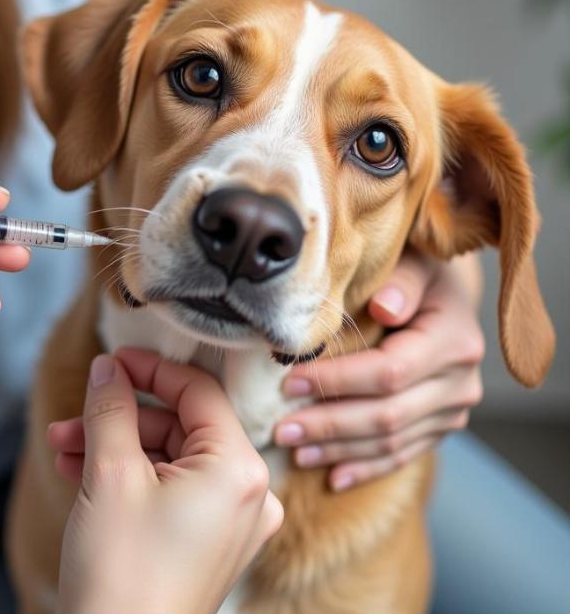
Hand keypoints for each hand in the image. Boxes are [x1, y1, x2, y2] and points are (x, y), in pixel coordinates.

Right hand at [49, 348, 282, 613]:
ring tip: (63, 448)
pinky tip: (81, 471)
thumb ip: (111, 407)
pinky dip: (130, 476)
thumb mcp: (110, 473)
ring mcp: (231, 522)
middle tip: (72, 418)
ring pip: (169, 457)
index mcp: (239, 470)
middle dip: (119, 418)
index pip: (198, 391)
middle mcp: (249, 494)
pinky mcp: (209, 542)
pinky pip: (172, 488)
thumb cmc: (122, 576)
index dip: (150, 369)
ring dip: (114, 447)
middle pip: (180, 425)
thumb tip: (109, 367)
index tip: (112, 360)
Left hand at [274, 251, 484, 490]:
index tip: (289, 381)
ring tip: (295, 450)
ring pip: (392, 442)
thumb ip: (400, 282)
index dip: (337, 381)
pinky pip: (403, 454)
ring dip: (340, 450)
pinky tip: (332, 478)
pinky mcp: (442, 426)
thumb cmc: (418, 271)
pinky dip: (366, 467)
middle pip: (387, 415)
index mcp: (453, 340)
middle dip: (329, 425)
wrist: (447, 293)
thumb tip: (383, 307)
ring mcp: (454, 410)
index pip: (388, 372)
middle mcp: (460, 382)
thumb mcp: (413, 264)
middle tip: (281, 429)